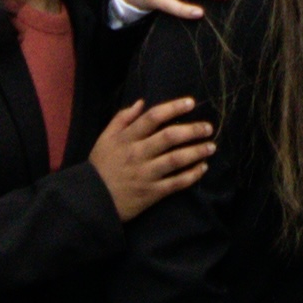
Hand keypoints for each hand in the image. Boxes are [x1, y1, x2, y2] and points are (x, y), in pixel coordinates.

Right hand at [85, 98, 217, 215]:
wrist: (92, 200)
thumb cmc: (100, 167)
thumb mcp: (104, 138)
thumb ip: (122, 119)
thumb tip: (142, 102)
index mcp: (126, 138)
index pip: (153, 117)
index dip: (173, 108)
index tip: (191, 103)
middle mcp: (137, 154)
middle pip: (170, 137)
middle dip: (192, 130)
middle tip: (208, 127)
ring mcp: (146, 174)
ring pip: (176, 159)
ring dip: (197, 151)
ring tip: (211, 147)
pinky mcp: (151, 193)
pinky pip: (176, 183)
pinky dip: (192, 175)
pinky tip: (202, 168)